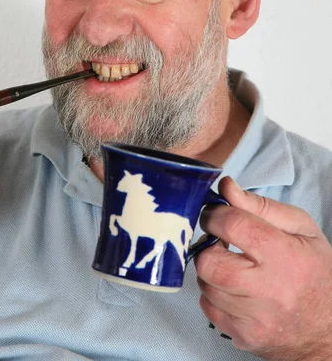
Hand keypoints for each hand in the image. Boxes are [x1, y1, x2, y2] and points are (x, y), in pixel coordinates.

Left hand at [195, 177, 331, 360]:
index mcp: (285, 256)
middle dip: (207, 245)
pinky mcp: (243, 336)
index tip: (214, 214)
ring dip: (210, 269)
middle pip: (210, 261)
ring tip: (230, 264)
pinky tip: (232, 288)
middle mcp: (268, 290)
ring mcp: (254, 318)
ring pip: (205, 284)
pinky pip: (208, 307)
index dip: (215, 214)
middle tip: (219, 241)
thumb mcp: (301, 229)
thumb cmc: (316, 272)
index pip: (234, 226)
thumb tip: (226, 187)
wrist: (330, 329)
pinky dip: (214, 293)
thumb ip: (260, 205)